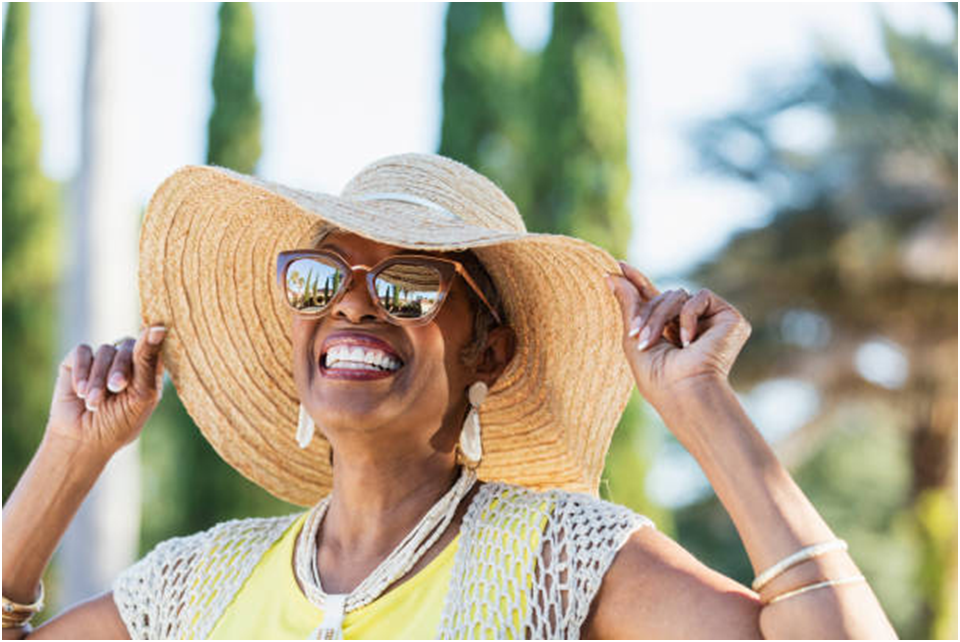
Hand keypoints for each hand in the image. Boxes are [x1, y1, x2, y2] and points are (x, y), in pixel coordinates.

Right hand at [45, 325, 167, 458]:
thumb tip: (159, 327)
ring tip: (93, 402)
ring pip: (105, 350)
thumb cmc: (120, 422)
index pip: (155, 346)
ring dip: (98, 378)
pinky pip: (82, 352)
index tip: (153, 335)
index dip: (151, 344)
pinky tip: (80, 391)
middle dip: (121, 369)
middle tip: (116, 388)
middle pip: (129, 346)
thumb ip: (148, 360)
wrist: (83, 440)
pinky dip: (82, 371)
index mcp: (149, 369)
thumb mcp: (141, 394)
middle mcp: (127, 361)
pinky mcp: (78, 361)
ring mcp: (103, 360)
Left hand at [607, 261, 750, 410]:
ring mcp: (712, 321)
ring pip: (677, 295)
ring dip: (660, 317)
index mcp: (671, 331)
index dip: (637, 282)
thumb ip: (627, 304)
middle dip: (646, 313)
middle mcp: (692, 324)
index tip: (619, 266)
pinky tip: (689, 342)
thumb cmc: (657, 378)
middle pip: (663, 297)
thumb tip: (612, 274)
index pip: (654, 299)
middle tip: (636, 335)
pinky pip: (699, 297)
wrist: (684, 392)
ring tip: (653, 342)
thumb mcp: (633, 337)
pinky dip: (688, 317)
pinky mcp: (730, 318)